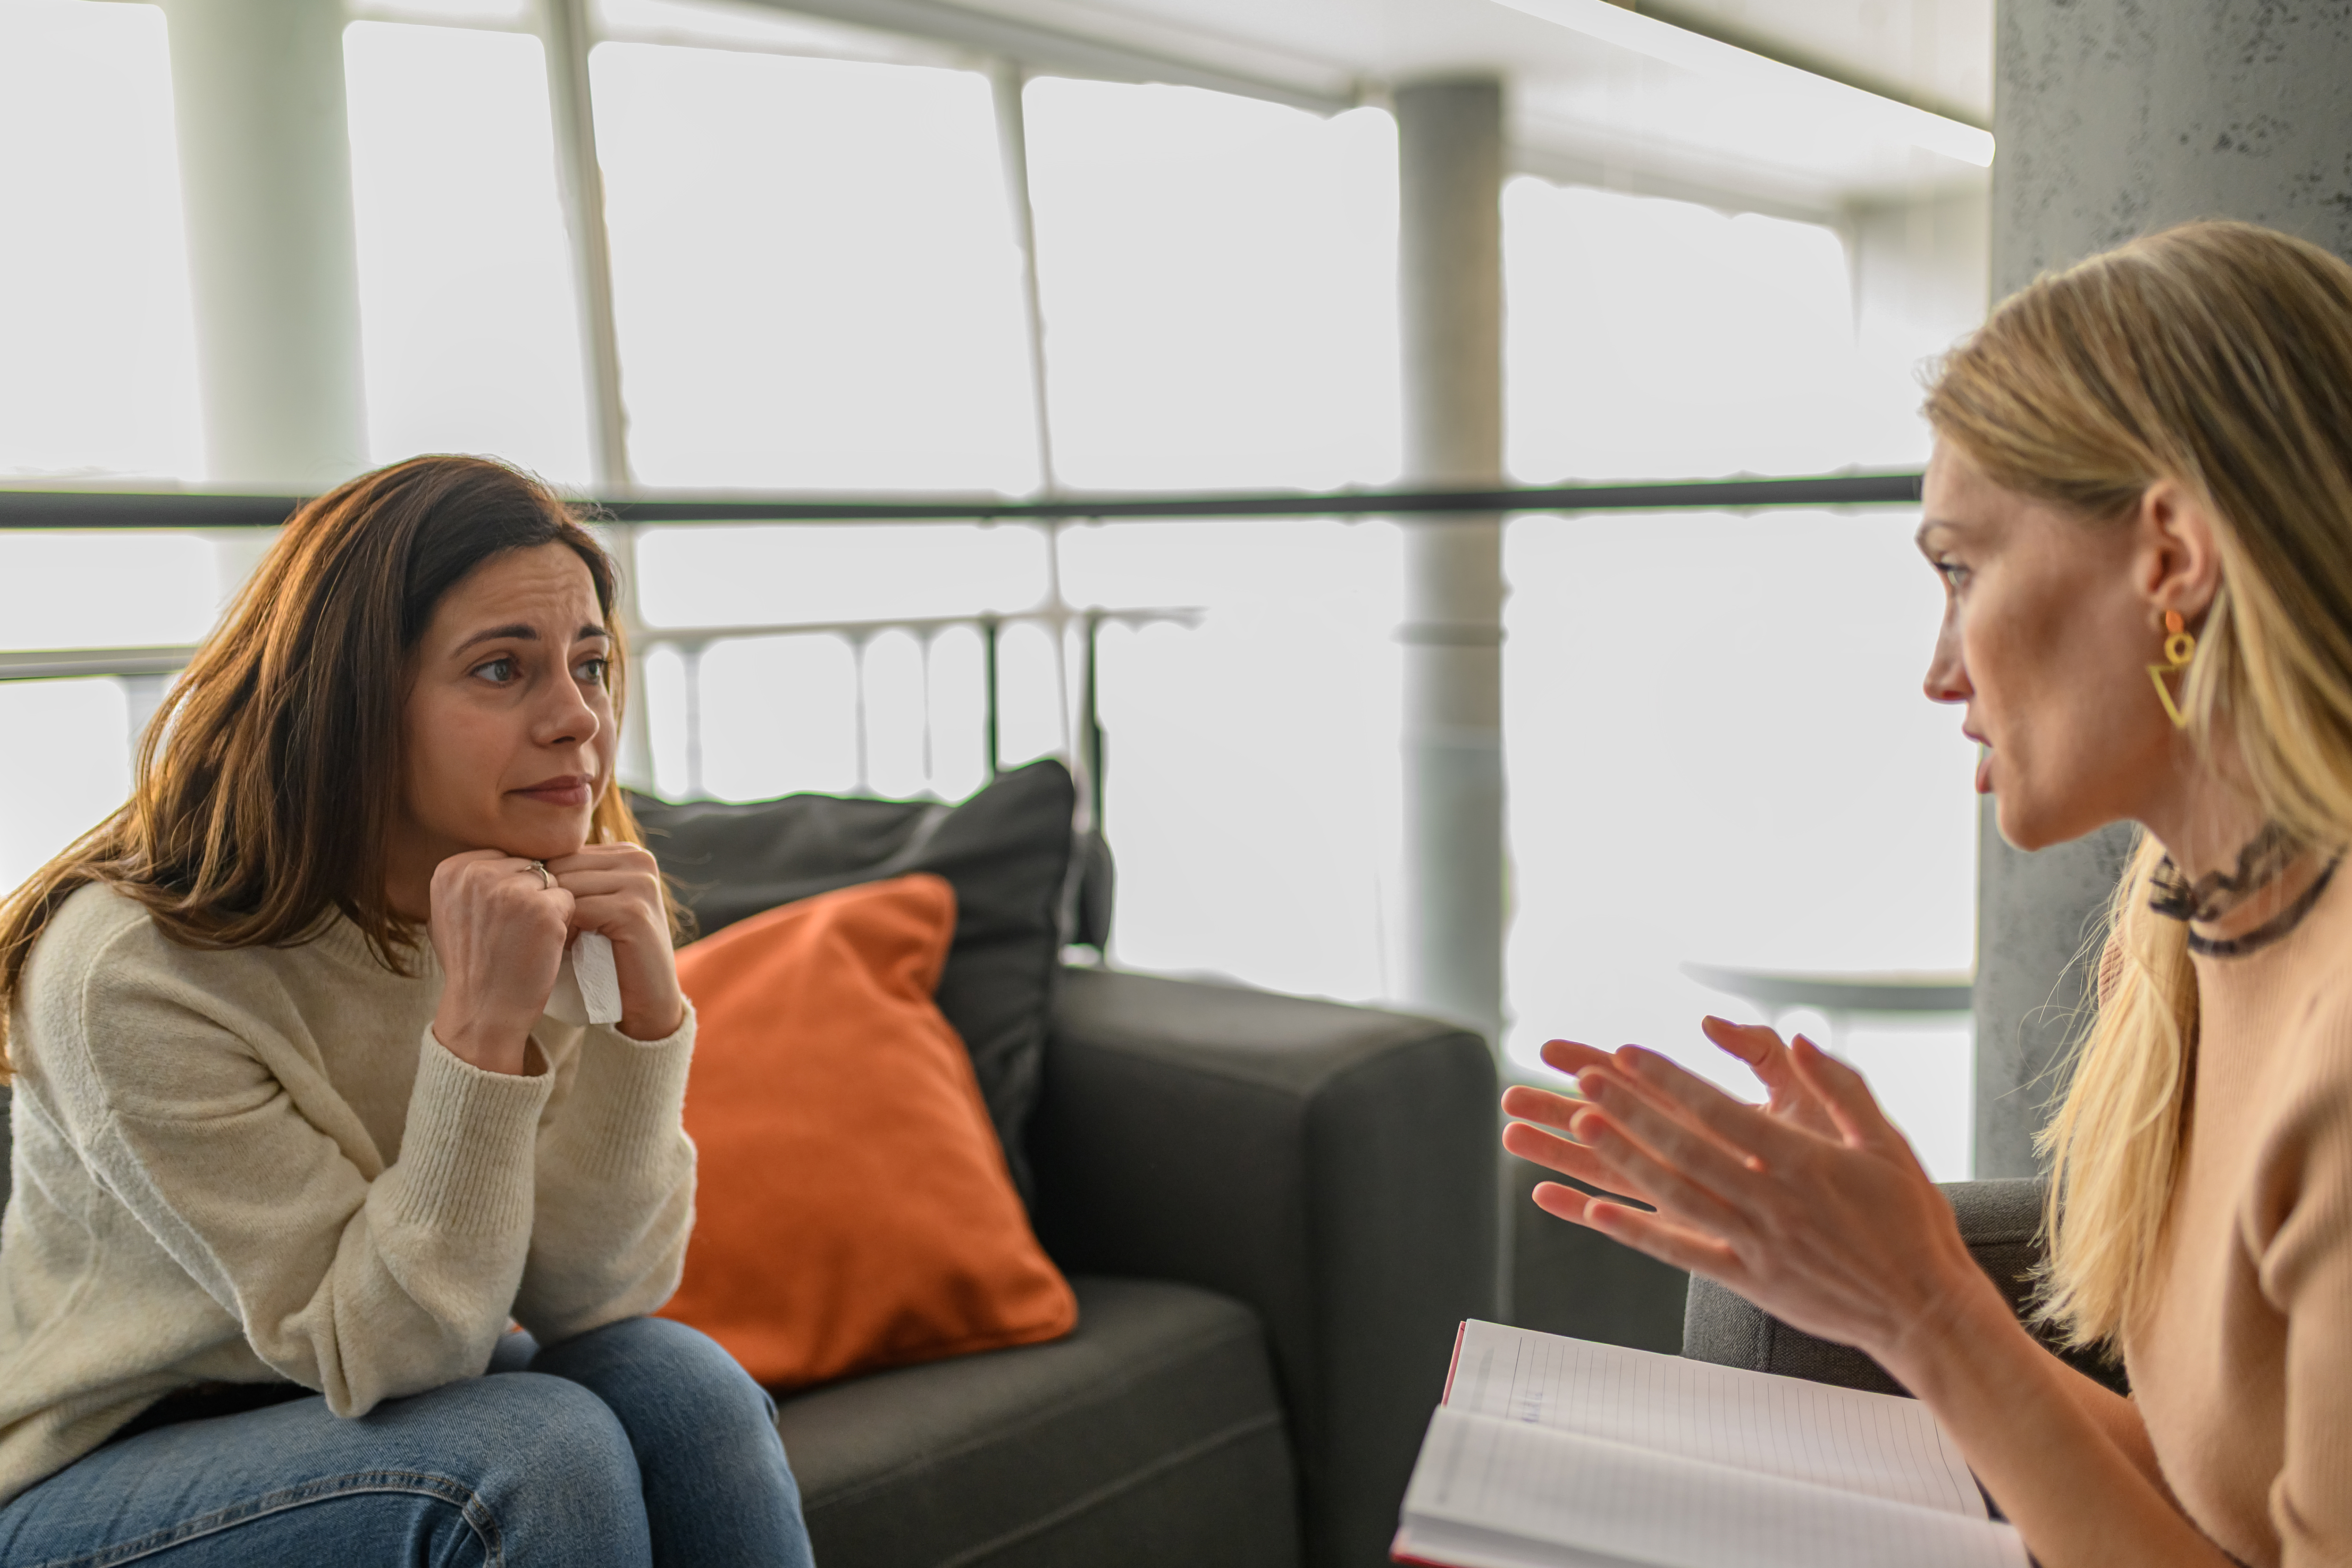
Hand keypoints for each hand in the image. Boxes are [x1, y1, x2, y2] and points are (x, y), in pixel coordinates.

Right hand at [428, 850, 574, 1074]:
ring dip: (547, 908)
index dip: (509, 889)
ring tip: (524, 939)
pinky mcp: (541, 908)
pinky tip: (540, 945)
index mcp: (452, 870)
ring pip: (551, 881)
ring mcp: (510, 889)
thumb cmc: (473, 964)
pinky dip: (562, 923)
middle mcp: (477, 873)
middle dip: (530, 895)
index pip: (504, 858)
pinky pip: (568, 900)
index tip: (496, 921)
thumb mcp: (454, 912)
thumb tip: (509, 856)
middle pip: (528, 866)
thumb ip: (475, 880)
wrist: (482, 1010)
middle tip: (513, 933)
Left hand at [543, 843, 683, 1041]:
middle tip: (557, 933)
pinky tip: (573, 949)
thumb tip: (512, 861)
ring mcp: (641, 883)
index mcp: (627, 853)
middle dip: (551, 901)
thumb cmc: (608, 953)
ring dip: (557, 917)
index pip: (564, 853)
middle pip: (563, 866)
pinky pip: (578, 909)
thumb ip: (571, 878)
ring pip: (567, 886)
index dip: (549, 888)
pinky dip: (567, 932)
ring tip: (566, 942)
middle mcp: (638, 860)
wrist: (646, 1000)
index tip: (555, 918)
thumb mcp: (591, 905)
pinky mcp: (634, 910)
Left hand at [1499, 1018, 1996, 1377]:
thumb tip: (1801, 1037)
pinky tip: (1593, 1212)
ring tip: (1576, 1128)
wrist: (1924, 1309)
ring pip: (1674, 1196)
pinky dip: (1636, 1233)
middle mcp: (1772, 1201)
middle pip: (1685, 1149)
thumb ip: (1841, 1086)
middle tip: (1582, 1080)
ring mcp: (1757, 1243)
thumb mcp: (1886, 1142)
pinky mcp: (1750, 1280)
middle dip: (1630, 1112)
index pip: (1721, 1112)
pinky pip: (1683, 1253)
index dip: (1670, 1081)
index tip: (1627, 1054)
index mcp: (1804, 1162)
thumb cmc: (1909, 1220)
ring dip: (1622, 1161)